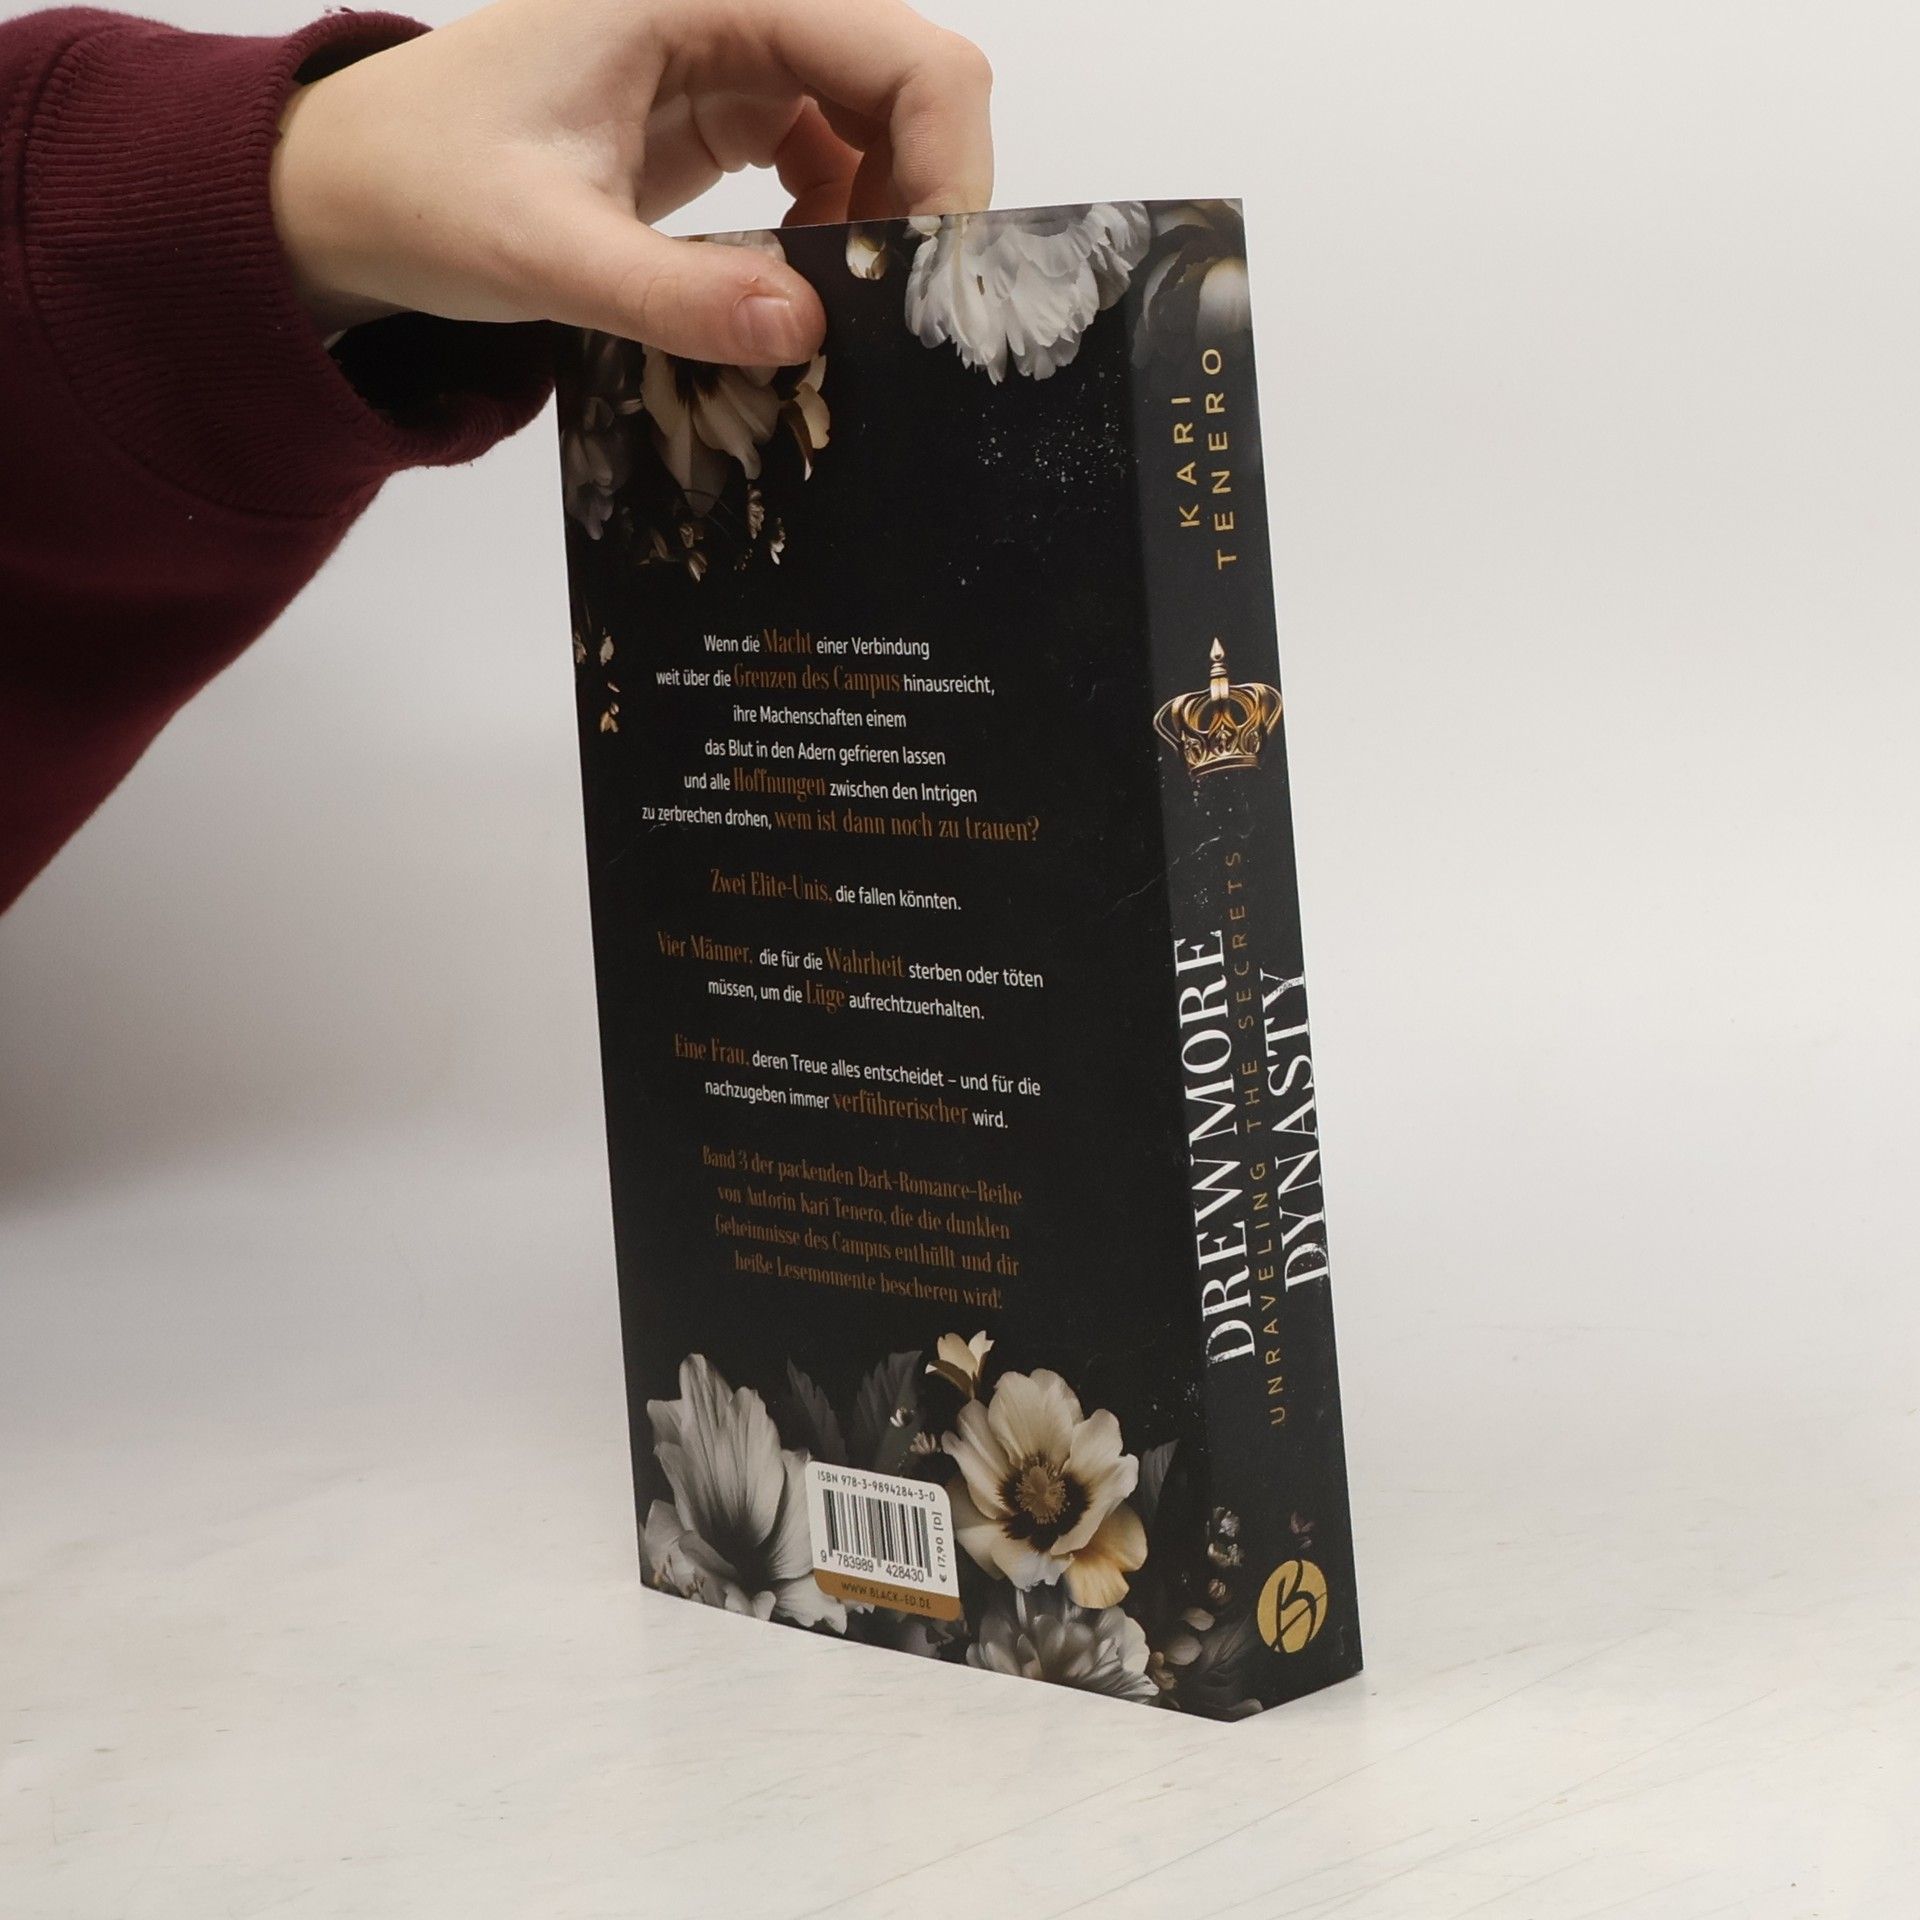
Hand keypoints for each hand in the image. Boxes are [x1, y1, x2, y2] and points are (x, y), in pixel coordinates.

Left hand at [270, 0, 992, 360]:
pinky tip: (796, 294)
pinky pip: (835, 167)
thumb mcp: (541, 251)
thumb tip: (804, 331)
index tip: (934, 278)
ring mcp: (737, 62)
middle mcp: (734, 10)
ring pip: (880, 129)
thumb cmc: (420, 185)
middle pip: (907, 86)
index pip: (897, 51)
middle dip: (923, 202)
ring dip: (883, 228)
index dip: (947, 159)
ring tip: (840, 317)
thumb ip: (671, 296)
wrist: (352, 189)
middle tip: (897, 318)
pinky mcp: (729, 117)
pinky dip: (841, 238)